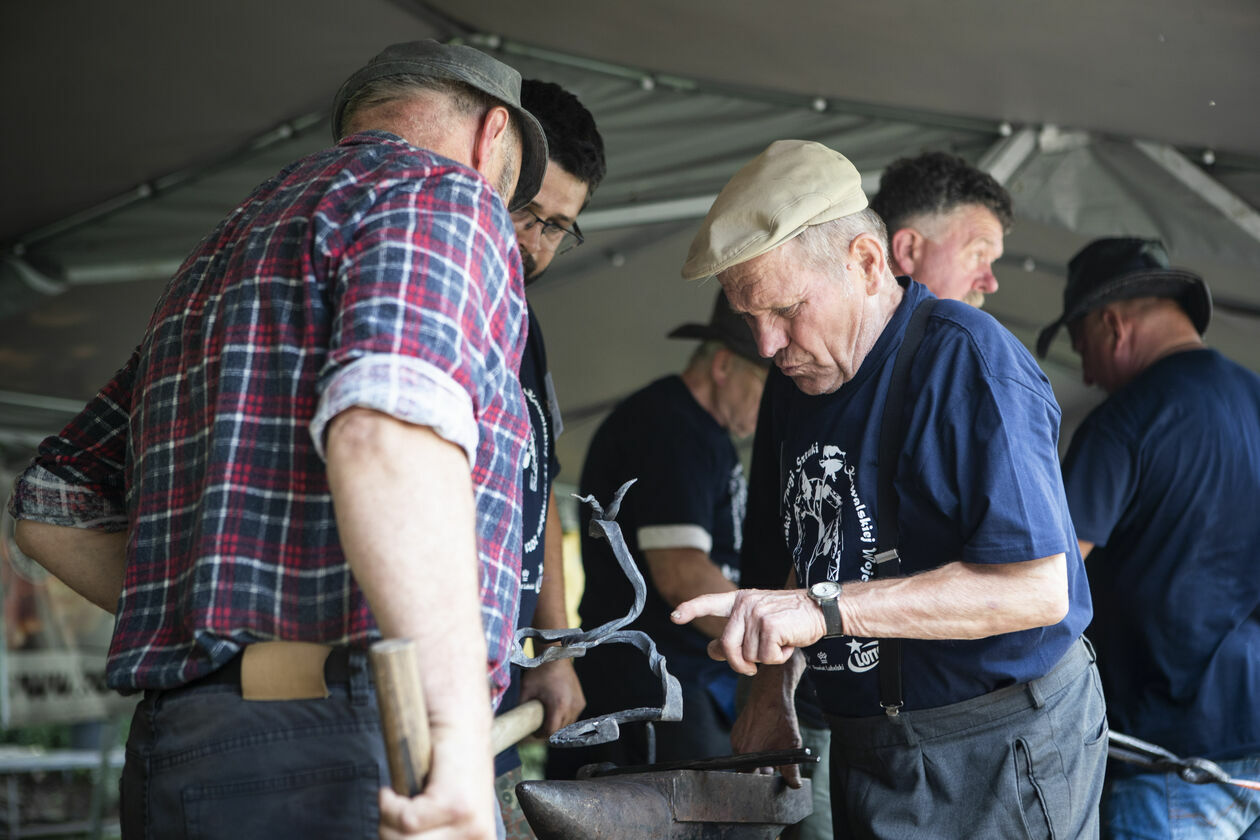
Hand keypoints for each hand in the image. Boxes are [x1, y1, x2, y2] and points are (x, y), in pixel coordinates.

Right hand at [378, 719, 495, 838]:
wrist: (458, 721)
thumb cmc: (446, 766)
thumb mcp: (446, 814)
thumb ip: (434, 836)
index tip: (399, 835)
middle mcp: (479, 839)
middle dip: (391, 835)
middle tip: (395, 813)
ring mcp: (470, 824)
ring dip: (388, 821)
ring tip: (398, 800)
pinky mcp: (455, 804)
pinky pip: (405, 820)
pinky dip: (389, 802)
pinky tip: (396, 789)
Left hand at [518, 657, 585, 735]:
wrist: (555, 657)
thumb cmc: (539, 672)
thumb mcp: (526, 689)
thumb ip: (521, 707)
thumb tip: (515, 721)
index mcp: (558, 706)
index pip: (550, 731)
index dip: (540, 735)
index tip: (533, 732)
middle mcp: (572, 707)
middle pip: (560, 730)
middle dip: (548, 731)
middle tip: (538, 726)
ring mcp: (578, 704)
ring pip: (568, 725)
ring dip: (558, 725)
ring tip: (548, 718)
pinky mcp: (581, 701)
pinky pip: (573, 716)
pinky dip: (565, 717)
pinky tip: (557, 710)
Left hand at [671, 589, 825, 675]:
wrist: (822, 609)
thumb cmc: (791, 618)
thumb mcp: (759, 622)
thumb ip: (735, 634)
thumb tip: (711, 650)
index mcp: (741, 600)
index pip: (709, 602)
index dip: (690, 609)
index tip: (674, 616)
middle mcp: (745, 604)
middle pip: (727, 646)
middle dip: (739, 664)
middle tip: (753, 668)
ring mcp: (757, 613)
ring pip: (748, 654)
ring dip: (766, 658)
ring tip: (781, 642)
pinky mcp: (770, 625)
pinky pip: (766, 657)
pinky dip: (779, 658)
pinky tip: (788, 643)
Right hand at [732, 669, 804, 787]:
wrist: (771, 692)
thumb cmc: (781, 719)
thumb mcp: (790, 746)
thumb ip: (791, 769)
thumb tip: (795, 786)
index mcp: (747, 753)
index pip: (748, 777)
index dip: (759, 782)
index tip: (770, 781)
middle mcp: (737, 746)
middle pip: (746, 768)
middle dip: (760, 771)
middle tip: (775, 770)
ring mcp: (735, 737)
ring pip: (746, 757)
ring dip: (758, 759)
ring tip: (773, 753)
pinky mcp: (737, 729)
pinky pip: (744, 745)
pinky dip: (755, 747)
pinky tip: (767, 741)